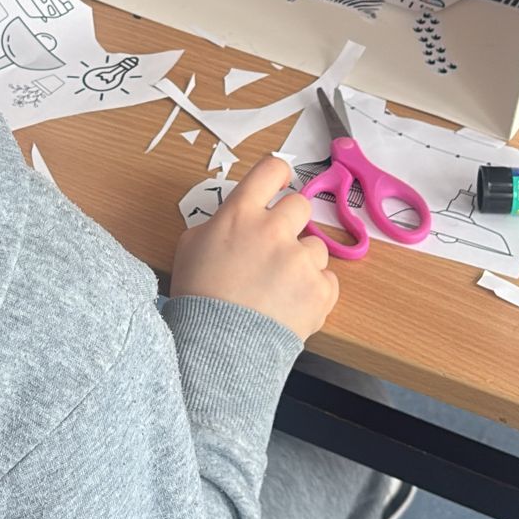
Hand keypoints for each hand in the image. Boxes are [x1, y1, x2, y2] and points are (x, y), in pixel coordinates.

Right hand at [171, 156, 338, 342]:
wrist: (216, 348)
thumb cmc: (198, 298)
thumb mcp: (190, 247)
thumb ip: (217, 223)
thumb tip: (235, 220)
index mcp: (241, 214)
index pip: (271, 169)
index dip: (278, 174)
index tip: (278, 183)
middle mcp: (274, 230)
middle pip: (300, 205)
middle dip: (290, 223)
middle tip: (274, 248)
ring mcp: (300, 260)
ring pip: (315, 247)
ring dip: (301, 262)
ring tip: (279, 288)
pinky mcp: (320, 289)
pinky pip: (327, 280)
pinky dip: (313, 291)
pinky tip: (291, 304)